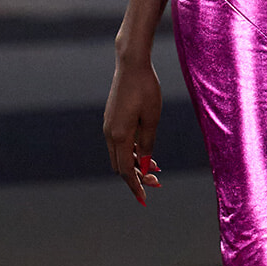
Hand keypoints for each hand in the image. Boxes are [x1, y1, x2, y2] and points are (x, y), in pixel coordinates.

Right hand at [104, 55, 162, 204]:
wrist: (131, 65)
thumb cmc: (146, 90)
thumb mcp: (152, 119)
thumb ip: (148, 144)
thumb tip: (145, 166)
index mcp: (119, 136)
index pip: (126, 170)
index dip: (136, 186)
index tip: (144, 199)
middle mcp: (110, 133)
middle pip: (121, 166)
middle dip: (136, 178)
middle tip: (157, 181)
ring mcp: (109, 126)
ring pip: (120, 156)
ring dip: (135, 165)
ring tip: (156, 169)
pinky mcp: (111, 120)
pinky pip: (120, 144)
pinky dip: (132, 152)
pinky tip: (146, 153)